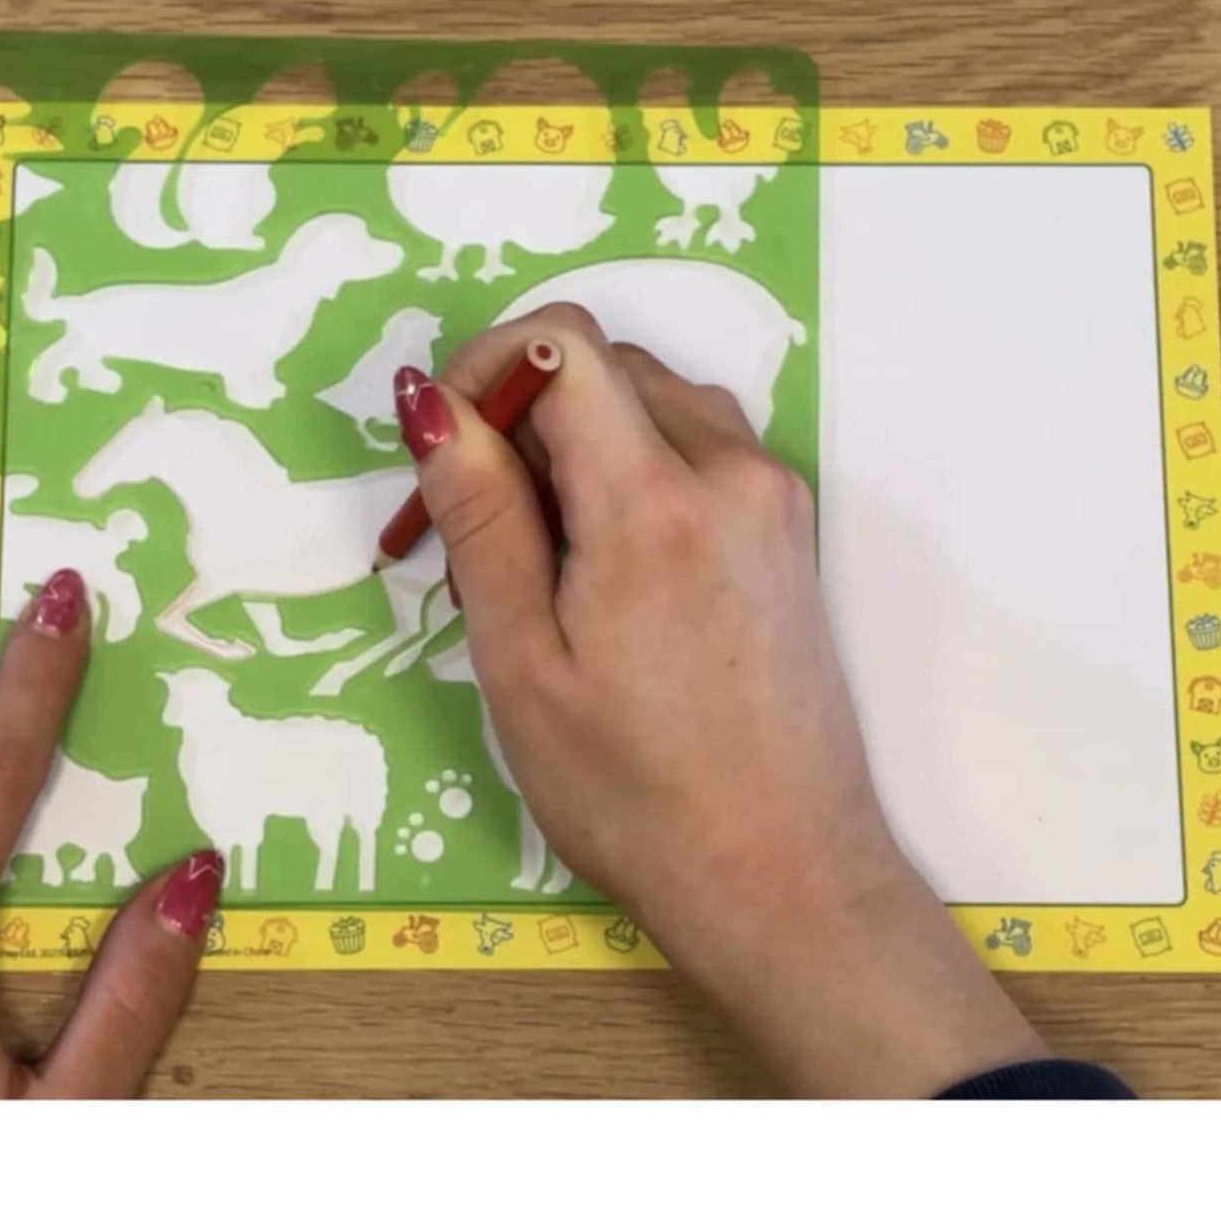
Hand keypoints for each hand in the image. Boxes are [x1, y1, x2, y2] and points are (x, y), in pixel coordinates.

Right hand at [398, 311, 1046, 1096]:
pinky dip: (633, 477)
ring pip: (652, 404)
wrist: (784, 878)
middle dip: (524, 419)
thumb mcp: (523, 660)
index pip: (564, 342)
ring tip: (541, 569)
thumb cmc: (637, 795)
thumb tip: (431, 400)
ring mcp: (773, 499)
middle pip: (607, 368)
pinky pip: (697, 452)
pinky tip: (605, 576)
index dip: (484, 366)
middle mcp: (733, 473)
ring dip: (579, 448)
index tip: (446, 448)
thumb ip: (481, 514)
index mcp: (657, 501)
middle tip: (479, 536)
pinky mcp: (788, 531)